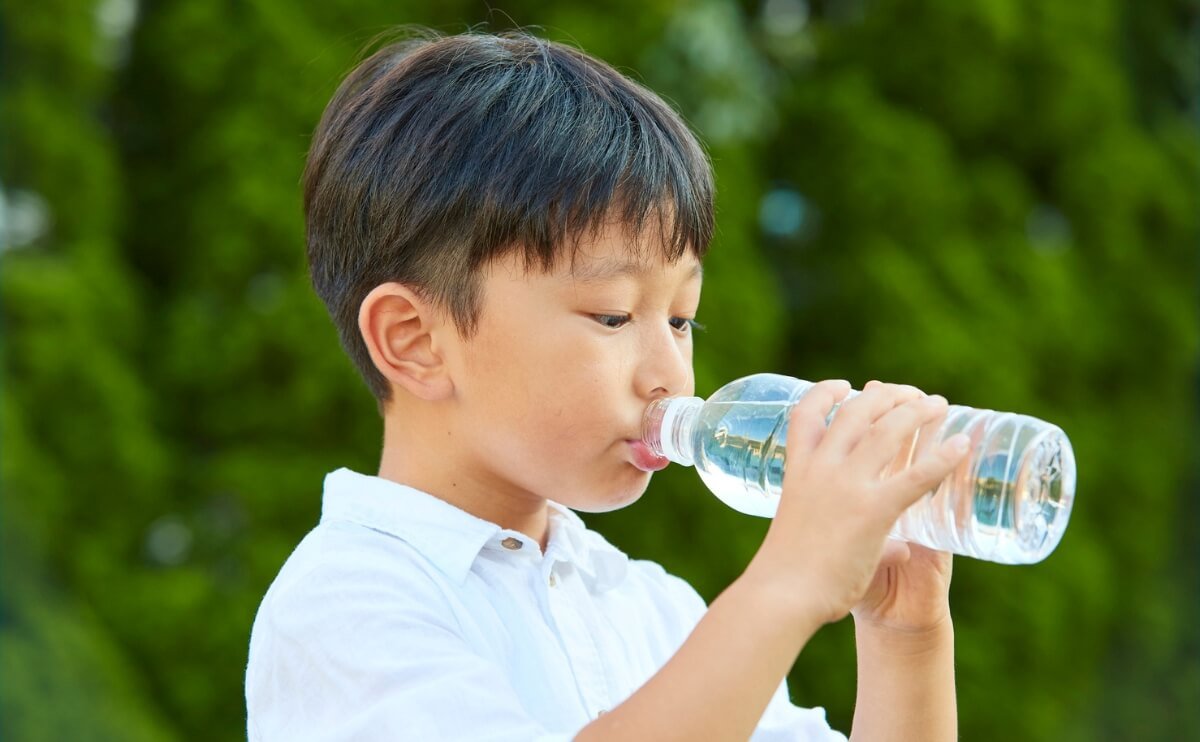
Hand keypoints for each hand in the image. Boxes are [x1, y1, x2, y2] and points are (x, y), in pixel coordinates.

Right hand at [744, 380, 969, 627]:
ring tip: (938, 404)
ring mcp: (847, 486)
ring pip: (888, 431)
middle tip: (909, 394)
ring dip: (916, 411)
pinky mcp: (873, 510)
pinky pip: (917, 476)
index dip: (825, 393)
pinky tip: (961, 446)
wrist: (782, 595)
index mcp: (797, 470)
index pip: (806, 415)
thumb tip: (901, 549)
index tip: (844, 386)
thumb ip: (857, 537)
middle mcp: (821, 468)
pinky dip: (943, 458)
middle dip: (886, 395)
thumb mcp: (807, 535)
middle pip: (856, 412)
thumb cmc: (787, 574)